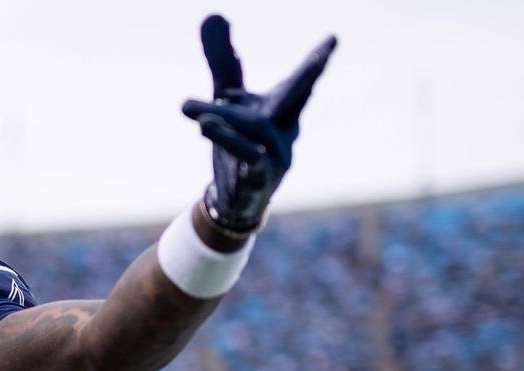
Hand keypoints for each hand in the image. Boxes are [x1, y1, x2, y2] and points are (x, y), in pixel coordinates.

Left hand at [182, 15, 335, 233]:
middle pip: (297, 99)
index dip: (317, 61)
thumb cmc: (240, 144)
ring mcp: (275, 157)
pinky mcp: (257, 179)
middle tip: (322, 57)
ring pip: (256, 129)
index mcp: (282, 109)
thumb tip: (213, 13)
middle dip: (308, 78)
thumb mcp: (227, 99)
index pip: (301, 81)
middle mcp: (284, 131)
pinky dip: (226, 140)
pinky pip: (246, 158)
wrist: (233, 198)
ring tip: (189, 106)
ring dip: (226, 116)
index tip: (334, 39)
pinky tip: (205, 126)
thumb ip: (224, 61)